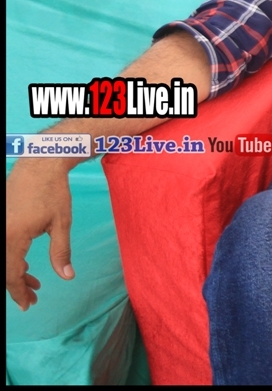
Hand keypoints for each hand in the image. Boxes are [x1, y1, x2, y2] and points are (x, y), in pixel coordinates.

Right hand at [6, 160, 75, 310]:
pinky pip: (2, 247)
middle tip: (34, 297)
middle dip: (17, 286)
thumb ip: (61, 252)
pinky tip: (25, 265)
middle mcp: (0, 233)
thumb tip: (67, 276)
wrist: (39, 165)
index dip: (19, 293)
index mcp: (13, 236)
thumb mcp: (61, 224)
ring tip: (34, 282)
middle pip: (4, 269)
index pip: (11, 274)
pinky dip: (11, 259)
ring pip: (2, 259)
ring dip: (15, 273)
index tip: (29, 305)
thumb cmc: (53, 192)